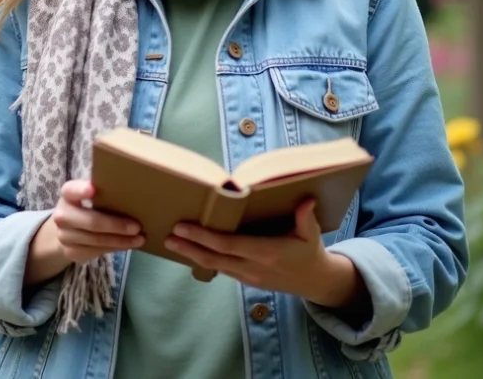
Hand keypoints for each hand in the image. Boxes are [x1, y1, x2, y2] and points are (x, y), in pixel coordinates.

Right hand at [24, 180, 143, 287]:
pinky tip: (127, 245)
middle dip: (116, 225)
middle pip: (91, 222)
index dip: (81, 190)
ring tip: (139, 239)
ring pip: (97, 240)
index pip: (71, 190)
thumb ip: (103, 191)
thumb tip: (134, 191)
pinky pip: (97, 252)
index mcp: (67, 194)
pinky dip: (115, 248)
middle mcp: (62, 215)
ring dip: (121, 241)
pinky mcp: (71, 252)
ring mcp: (64, 236)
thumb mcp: (91, 194)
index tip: (93, 189)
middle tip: (137, 226)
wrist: (68, 230)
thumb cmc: (88, 206)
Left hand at [163, 199, 362, 308]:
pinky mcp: (246, 280)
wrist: (313, 282)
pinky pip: (221, 269)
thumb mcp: (311, 235)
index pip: (228, 245)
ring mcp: (248, 276)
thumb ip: (305, 218)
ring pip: (213, 266)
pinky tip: (190, 250)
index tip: (183, 227)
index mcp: (266, 253)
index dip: (203, 237)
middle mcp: (253, 267)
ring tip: (172, 241)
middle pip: (214, 258)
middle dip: (188, 247)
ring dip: (191, 254)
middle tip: (169, 235)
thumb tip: (306, 200)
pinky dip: (203, 260)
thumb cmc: (310, 253)